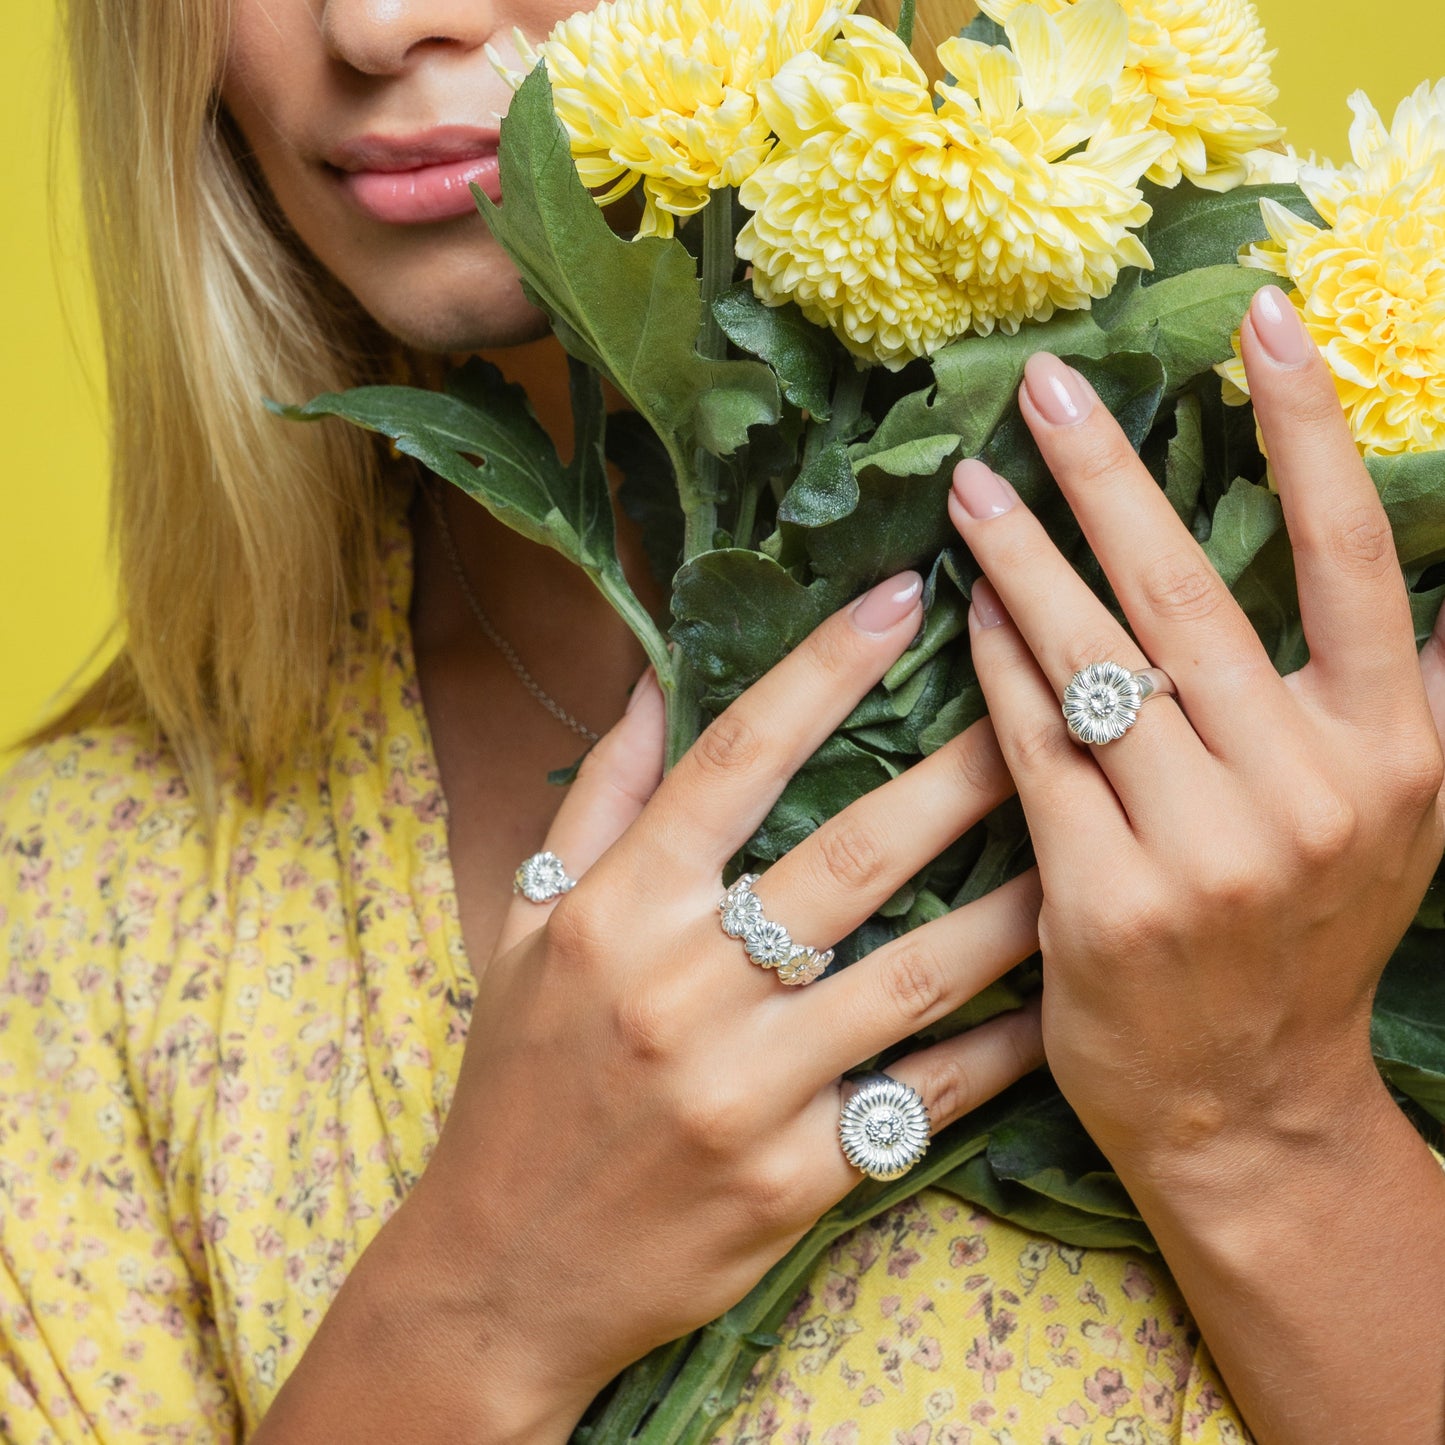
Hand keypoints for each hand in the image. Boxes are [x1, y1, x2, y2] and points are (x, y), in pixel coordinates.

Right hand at [399, 577, 1046, 1432]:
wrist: (502, 1268)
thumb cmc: (519, 1078)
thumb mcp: (523, 925)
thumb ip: (598, 796)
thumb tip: (655, 674)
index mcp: (615, 910)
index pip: (734, 759)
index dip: (824, 669)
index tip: (905, 594)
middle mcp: (681, 987)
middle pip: (851, 855)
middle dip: (963, 770)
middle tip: (1055, 697)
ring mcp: (745, 1088)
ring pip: (915, 974)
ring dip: (1018, 902)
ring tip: (1097, 838)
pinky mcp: (796, 1176)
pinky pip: (926, 1095)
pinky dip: (1002, 1045)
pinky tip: (1065, 995)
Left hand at [946, 284, 1444, 1175]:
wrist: (1249, 1100)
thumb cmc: (1309, 932)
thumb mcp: (1396, 814)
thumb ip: (1410, 685)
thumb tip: (1434, 547)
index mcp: (1393, 749)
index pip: (1352, 558)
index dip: (1309, 430)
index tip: (1260, 320)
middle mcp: (1306, 790)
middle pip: (1187, 595)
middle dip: (1108, 478)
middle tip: (1043, 388)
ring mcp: (1202, 849)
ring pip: (1095, 665)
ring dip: (1027, 564)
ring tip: (974, 490)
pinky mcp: (1103, 899)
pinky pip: (1036, 749)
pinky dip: (998, 672)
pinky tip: (967, 612)